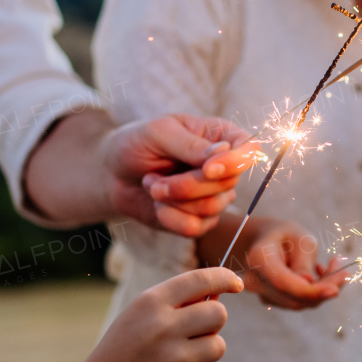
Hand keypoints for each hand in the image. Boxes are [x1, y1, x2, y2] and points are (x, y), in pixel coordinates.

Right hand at [80, 266, 242, 361]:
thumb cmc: (121, 354)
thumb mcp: (136, 317)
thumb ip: (174, 304)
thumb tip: (219, 294)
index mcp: (150, 303)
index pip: (200, 280)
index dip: (224, 278)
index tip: (236, 283)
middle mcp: (164, 327)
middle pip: (218, 313)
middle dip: (213, 321)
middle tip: (196, 331)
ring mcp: (176, 358)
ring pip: (218, 345)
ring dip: (205, 350)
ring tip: (176, 359)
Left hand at [100, 114, 259, 236]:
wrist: (112, 174)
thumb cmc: (136, 144)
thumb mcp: (158, 132)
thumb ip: (191, 144)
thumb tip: (222, 153)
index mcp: (221, 137)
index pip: (250, 150)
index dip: (235, 163)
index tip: (208, 169)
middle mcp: (224, 168)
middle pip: (227, 184)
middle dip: (187, 185)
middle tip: (154, 179)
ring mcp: (214, 196)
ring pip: (211, 208)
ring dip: (173, 200)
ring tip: (152, 185)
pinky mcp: (200, 220)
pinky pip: (196, 228)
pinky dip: (169, 217)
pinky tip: (157, 204)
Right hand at [206, 217, 347, 310]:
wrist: (267, 241)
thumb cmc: (286, 235)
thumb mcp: (300, 239)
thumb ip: (304, 261)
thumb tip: (309, 284)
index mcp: (259, 259)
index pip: (284, 283)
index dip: (310, 291)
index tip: (335, 291)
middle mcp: (256, 282)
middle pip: (293, 297)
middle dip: (324, 290)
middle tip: (346, 274)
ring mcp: (264, 294)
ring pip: (299, 302)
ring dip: (322, 290)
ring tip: (336, 267)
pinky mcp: (275, 301)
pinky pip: (298, 301)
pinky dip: (315, 292)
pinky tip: (323, 273)